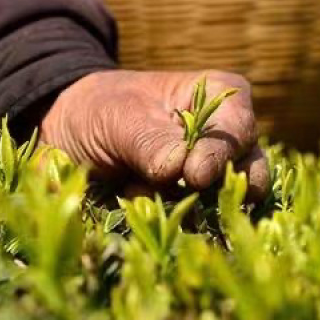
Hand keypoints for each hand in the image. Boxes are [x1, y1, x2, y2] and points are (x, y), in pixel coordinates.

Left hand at [39, 70, 268, 201]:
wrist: (71, 133)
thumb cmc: (102, 108)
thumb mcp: (118, 117)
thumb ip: (150, 141)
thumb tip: (180, 168)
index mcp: (219, 96)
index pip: (237, 129)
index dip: (219, 154)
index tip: (195, 176)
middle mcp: (227, 136)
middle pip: (248, 172)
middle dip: (215, 191)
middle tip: (180, 193)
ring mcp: (214, 174)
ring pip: (224, 205)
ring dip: (182, 207)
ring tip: (137, 189)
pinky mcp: (194, 204)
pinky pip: (196, 223)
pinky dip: (165, 219)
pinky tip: (133, 198)